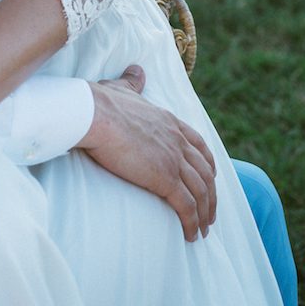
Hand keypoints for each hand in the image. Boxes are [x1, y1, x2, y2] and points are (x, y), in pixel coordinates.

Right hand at [82, 65, 216, 241]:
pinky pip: (187, 206)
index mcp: (170, 122)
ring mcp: (174, 159)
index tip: (210, 180)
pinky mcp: (165, 178)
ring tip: (202, 230)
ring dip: (204, 214)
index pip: (199, 146)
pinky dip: (192, 222)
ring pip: (201, 192)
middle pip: (205, 172)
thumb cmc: (101, 102)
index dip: (208, 165)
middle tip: (209, 214)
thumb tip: (138, 70)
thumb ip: (133, 82)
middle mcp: (178, 140)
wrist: (93, 115)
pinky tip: (190, 235)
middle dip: (211, 195)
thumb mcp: (123, 88)